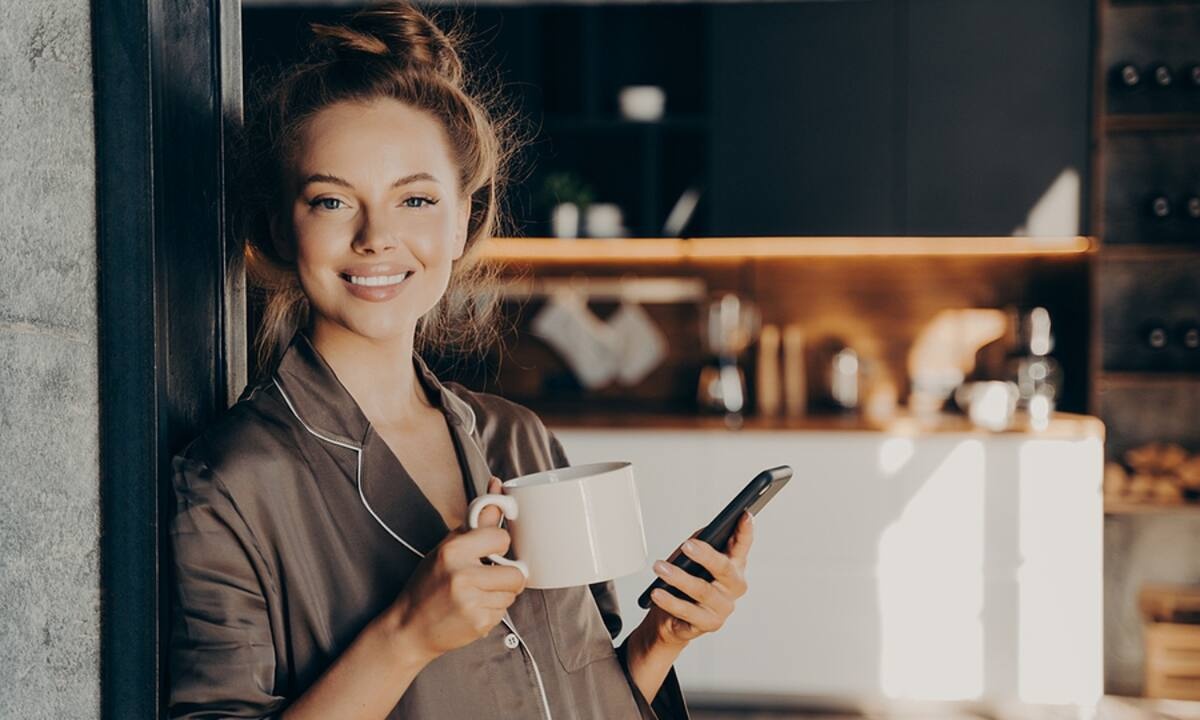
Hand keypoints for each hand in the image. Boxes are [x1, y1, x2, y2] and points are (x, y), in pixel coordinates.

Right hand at [385, 478, 524, 662]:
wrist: (409, 628)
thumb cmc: (428, 584)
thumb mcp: (447, 547)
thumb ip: (478, 521)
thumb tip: (497, 485)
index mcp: (453, 550)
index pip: (501, 538)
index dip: (499, 545)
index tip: (490, 551)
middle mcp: (463, 576)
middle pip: (516, 573)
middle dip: (507, 575)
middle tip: (488, 577)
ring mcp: (471, 602)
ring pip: (512, 593)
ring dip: (500, 593)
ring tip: (476, 594)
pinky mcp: (478, 624)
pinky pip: (504, 611)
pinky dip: (493, 610)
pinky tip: (473, 609)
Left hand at [642, 511, 753, 646]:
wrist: (670, 620)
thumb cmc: (683, 583)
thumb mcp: (690, 559)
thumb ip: (698, 545)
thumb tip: (696, 539)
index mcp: (734, 566)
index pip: (742, 546)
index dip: (746, 531)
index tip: (745, 514)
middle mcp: (734, 586)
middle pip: (724, 568)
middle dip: (705, 555)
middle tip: (686, 545)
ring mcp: (724, 607)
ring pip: (703, 590)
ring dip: (678, 578)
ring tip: (659, 568)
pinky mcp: (710, 624)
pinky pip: (688, 612)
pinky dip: (670, 601)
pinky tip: (657, 592)